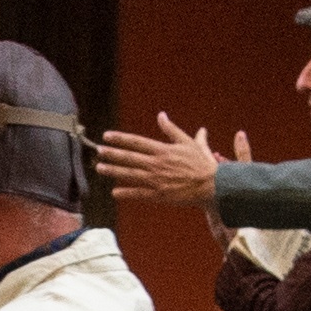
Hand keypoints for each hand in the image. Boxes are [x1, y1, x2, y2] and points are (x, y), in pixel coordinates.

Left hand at [92, 113, 224, 217]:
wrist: (212, 185)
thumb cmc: (202, 163)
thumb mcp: (188, 142)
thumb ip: (171, 130)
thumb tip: (162, 115)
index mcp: (163, 150)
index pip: (136, 142)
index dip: (120, 138)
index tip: (106, 136)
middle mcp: (156, 164)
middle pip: (129, 157)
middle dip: (112, 154)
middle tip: (98, 151)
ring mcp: (156, 180)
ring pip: (130, 174)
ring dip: (113, 171)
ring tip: (99, 168)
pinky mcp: (159, 195)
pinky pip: (139, 193)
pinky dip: (126, 192)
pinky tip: (114, 192)